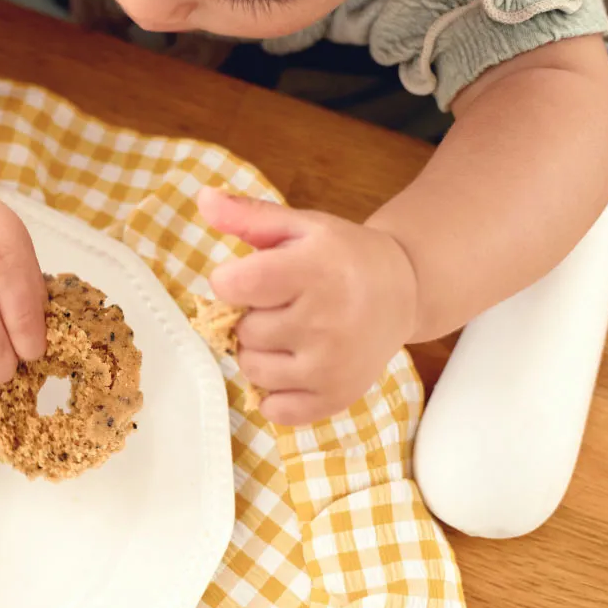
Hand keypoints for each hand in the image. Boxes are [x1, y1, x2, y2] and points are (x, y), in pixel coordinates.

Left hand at [198, 188, 418, 425]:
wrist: (405, 291)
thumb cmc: (343, 256)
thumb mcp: (300, 226)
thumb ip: (248, 215)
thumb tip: (203, 198)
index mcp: (315, 271)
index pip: (233, 285)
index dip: (232, 281)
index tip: (254, 277)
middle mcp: (326, 322)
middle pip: (242, 331)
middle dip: (253, 316)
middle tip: (285, 304)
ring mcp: (332, 366)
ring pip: (252, 368)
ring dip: (261, 352)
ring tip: (291, 333)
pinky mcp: (336, 398)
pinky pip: (275, 409)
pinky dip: (276, 391)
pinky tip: (296, 365)